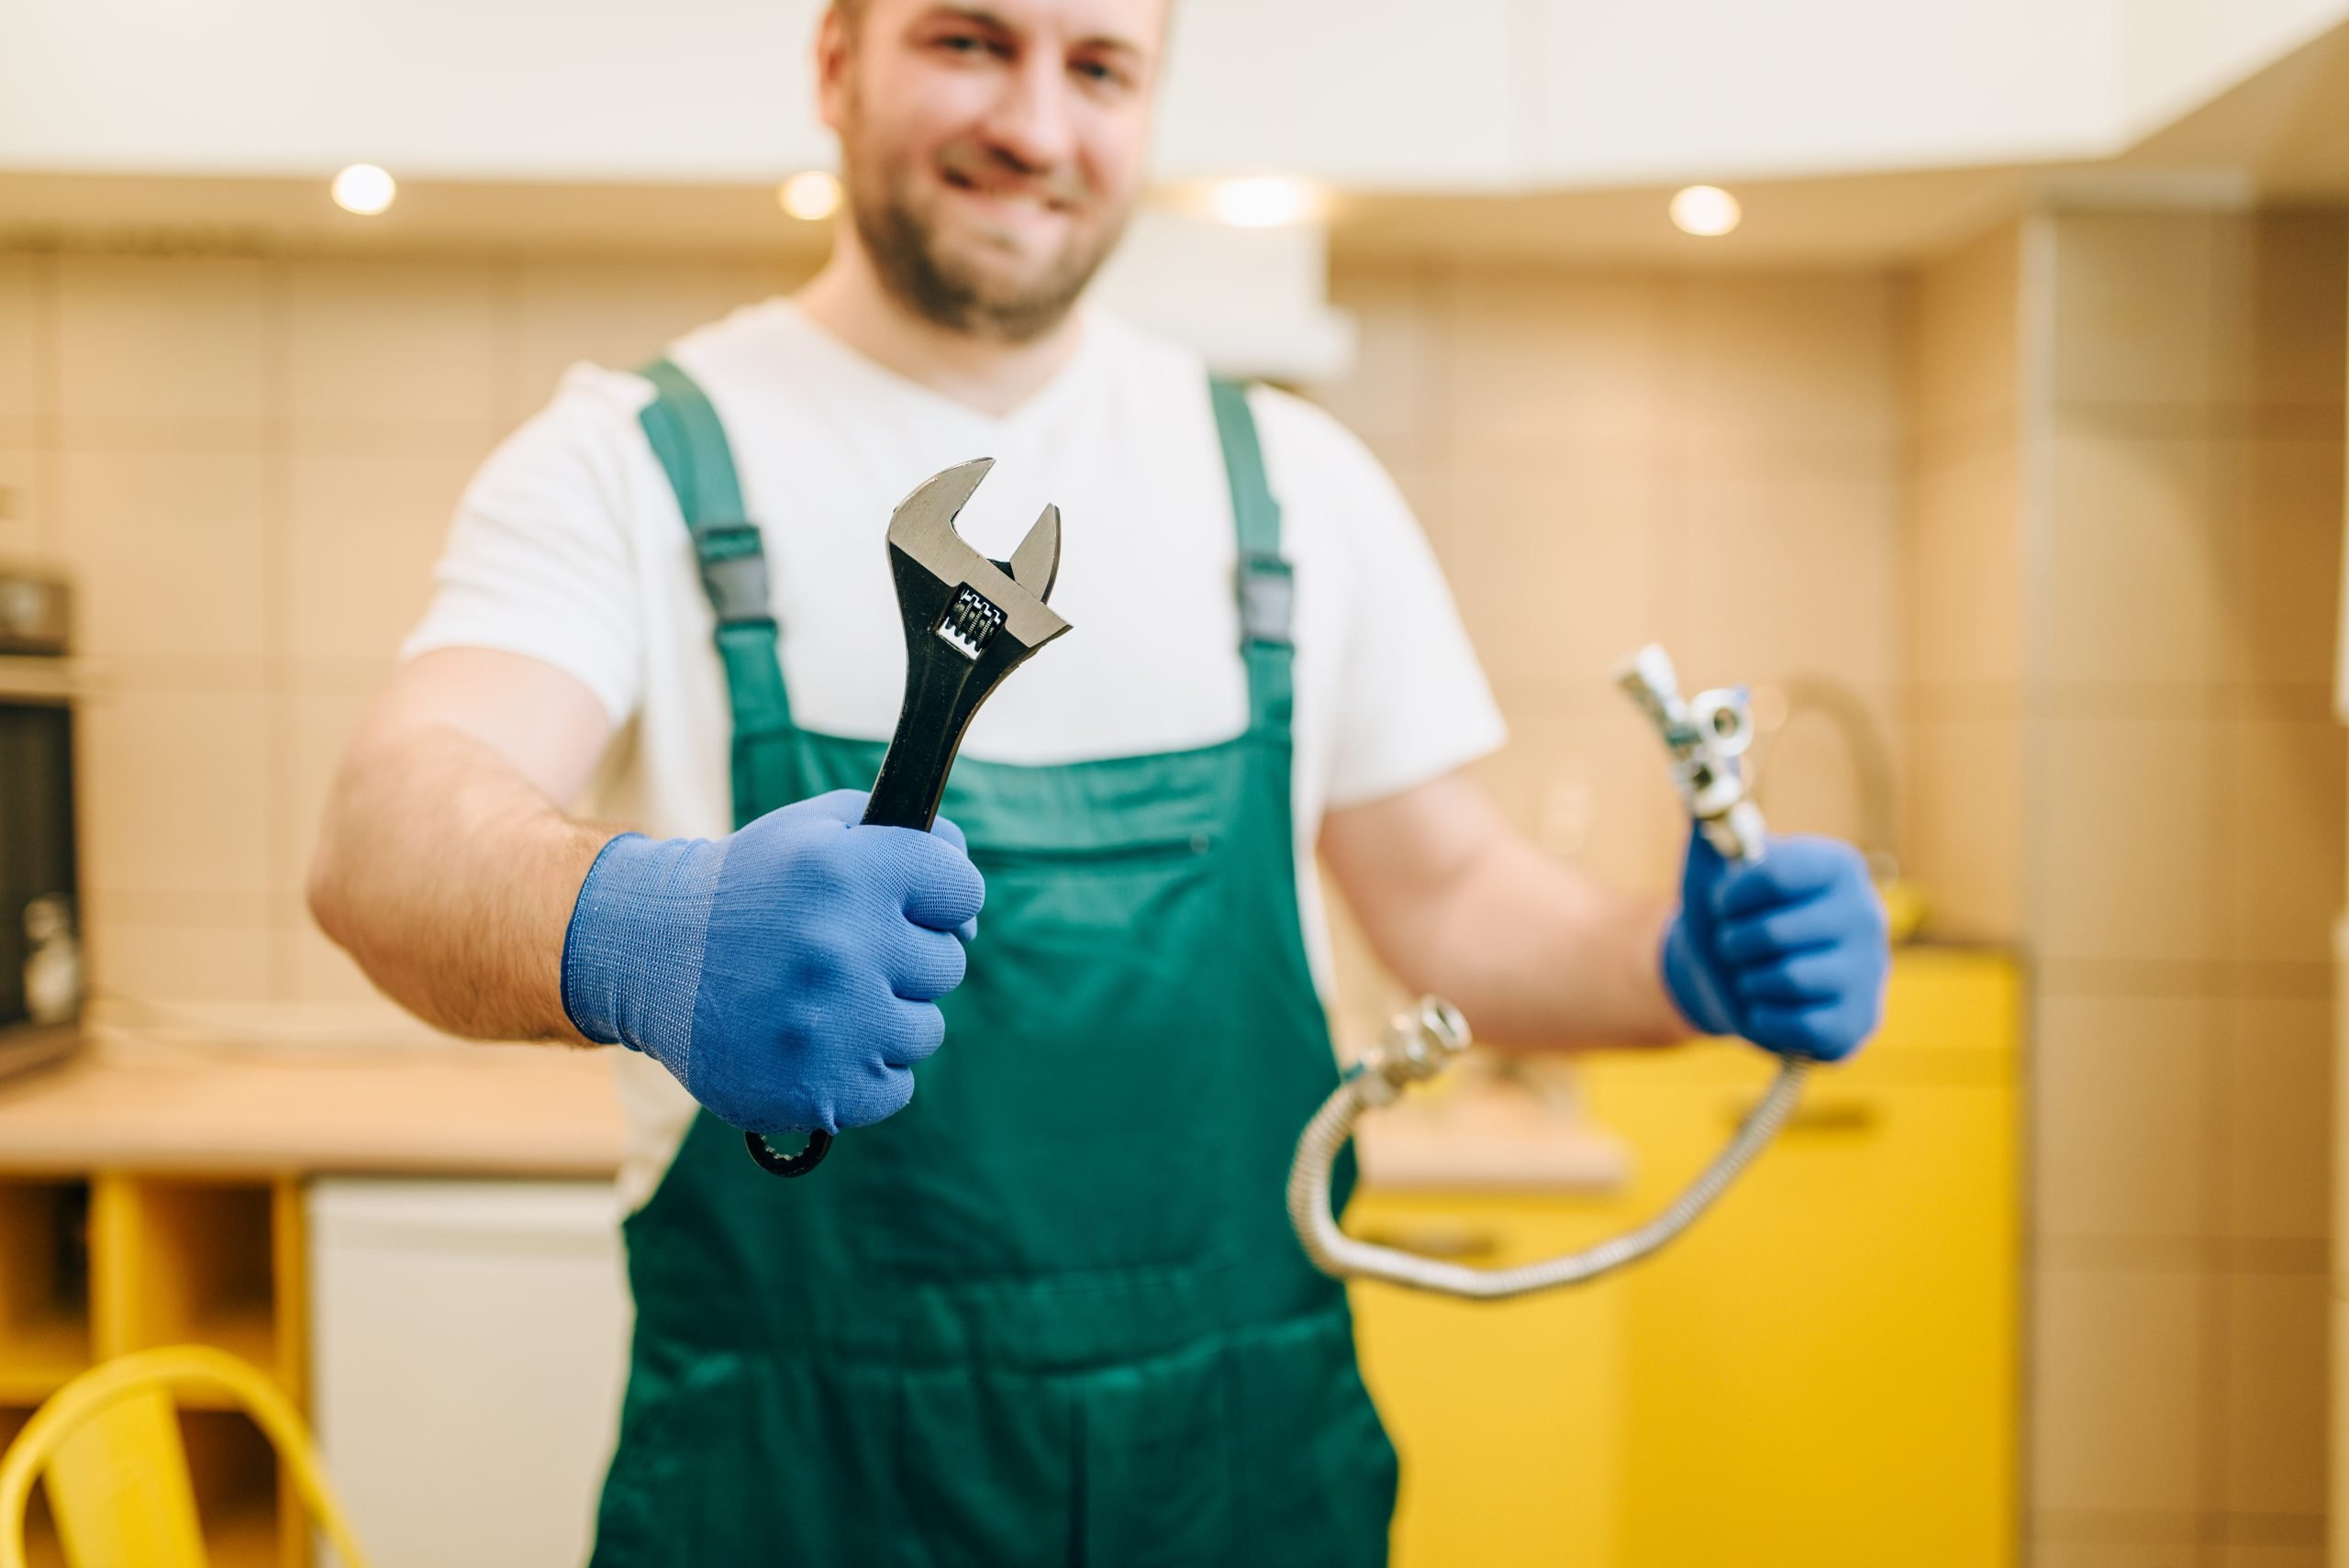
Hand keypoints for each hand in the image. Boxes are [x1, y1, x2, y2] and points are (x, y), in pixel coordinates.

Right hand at [560, 790, 984, 1134]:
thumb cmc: (752, 888)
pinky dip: (864, 1072)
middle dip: (906, 958)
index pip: (962, 891)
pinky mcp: (818, 1090)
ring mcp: (831, 1025)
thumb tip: (968, 883)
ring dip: (885, 1017)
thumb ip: (906, 832)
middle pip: (946, 965)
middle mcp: (842, 947)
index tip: (910, 906)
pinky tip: (820, 1043)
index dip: (940, 899)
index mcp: (848, 871)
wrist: (652, 956)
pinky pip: (895, 1086)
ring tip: (826, 999)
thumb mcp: (818, 828)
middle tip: (846, 953)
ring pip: (923, 1030)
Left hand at [1660, 826, 1887, 1060]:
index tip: (1724, 903)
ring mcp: (1870, 973)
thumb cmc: (1726, 914)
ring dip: (1747, 981)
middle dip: (1733, 944)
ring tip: (1754, 973)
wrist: (1727, 979)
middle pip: (1772, 934)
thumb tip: (1712, 760)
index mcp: (1837, 865)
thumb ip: (1709, 813)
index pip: (1775, 876)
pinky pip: (1795, 1026)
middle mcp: (1867, 914)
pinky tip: (1771, 1006)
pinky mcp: (1859, 1025)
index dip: (1730, 897)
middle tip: (1737, 944)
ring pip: (1783, 980)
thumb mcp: (1711, 864)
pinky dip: (1764, 1020)